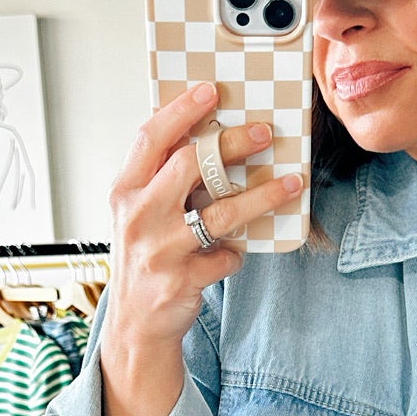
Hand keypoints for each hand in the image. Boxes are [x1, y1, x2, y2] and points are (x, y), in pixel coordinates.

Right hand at [104, 81, 305, 355]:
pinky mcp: (182, 280)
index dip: (181, 110)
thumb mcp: (140, 214)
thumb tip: (211, 140)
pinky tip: (236, 251)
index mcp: (125, 191)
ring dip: (261, 195)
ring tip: (291, 183)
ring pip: (220, 212)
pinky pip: (225, 255)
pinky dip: (236, 252)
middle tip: (264, 132)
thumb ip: (163, 180)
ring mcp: (160, 250)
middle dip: (231, 144)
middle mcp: (139, 216)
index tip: (211, 91)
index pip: (151, 138)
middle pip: (189, 165)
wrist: (135, 324)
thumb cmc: (144, 258)